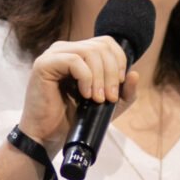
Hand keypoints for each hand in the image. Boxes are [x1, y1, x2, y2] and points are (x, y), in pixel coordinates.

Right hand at [19, 36, 139, 153]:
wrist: (49, 137)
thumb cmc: (74, 120)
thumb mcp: (108, 106)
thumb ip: (124, 91)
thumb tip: (134, 74)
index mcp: (79, 54)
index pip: (106, 43)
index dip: (119, 60)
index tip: (119, 84)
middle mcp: (65, 49)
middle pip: (101, 46)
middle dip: (111, 72)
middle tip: (110, 98)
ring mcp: (54, 55)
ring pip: (89, 52)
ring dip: (100, 77)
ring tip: (97, 99)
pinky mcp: (44, 64)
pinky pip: (73, 60)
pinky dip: (86, 78)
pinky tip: (85, 95)